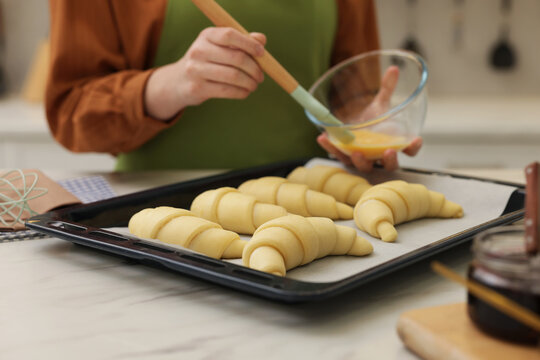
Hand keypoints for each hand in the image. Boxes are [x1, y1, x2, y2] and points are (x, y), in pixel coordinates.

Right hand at [145, 27, 265, 119]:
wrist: (179, 81)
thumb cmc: (208, 61)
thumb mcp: (220, 46)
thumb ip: (241, 41)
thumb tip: (261, 39)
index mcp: (206, 35)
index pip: (230, 35)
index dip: (249, 44)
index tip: (262, 53)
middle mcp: (199, 50)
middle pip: (237, 58)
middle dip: (255, 69)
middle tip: (261, 76)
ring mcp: (195, 70)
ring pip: (234, 76)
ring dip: (250, 83)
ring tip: (254, 85)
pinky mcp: (197, 88)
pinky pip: (227, 91)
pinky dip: (241, 92)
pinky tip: (245, 91)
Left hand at [317, 66, 422, 171]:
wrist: (353, 128)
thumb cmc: (372, 120)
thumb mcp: (380, 104)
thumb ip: (387, 89)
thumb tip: (393, 68)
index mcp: (394, 143)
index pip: (410, 150)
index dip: (414, 147)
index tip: (416, 140)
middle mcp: (380, 155)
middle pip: (391, 165)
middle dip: (390, 160)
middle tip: (388, 152)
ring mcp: (364, 160)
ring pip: (366, 167)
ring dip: (362, 162)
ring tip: (356, 152)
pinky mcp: (347, 158)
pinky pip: (339, 156)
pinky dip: (331, 148)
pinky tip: (323, 138)